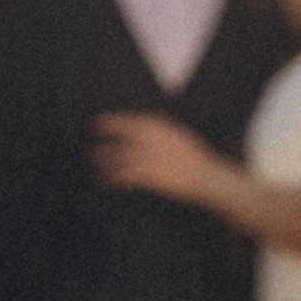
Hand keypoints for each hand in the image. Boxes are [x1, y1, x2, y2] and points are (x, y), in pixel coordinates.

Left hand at [95, 112, 232, 209]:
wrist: (208, 178)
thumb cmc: (198, 162)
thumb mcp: (181, 141)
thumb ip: (165, 137)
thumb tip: (150, 137)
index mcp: (165, 129)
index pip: (135, 122)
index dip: (116, 121)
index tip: (101, 121)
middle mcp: (157, 140)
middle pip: (127, 136)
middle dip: (109, 134)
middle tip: (92, 133)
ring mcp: (154, 157)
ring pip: (124, 156)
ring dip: (108, 157)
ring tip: (94, 158)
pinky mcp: (152, 175)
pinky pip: (128, 175)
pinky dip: (115, 177)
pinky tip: (105, 179)